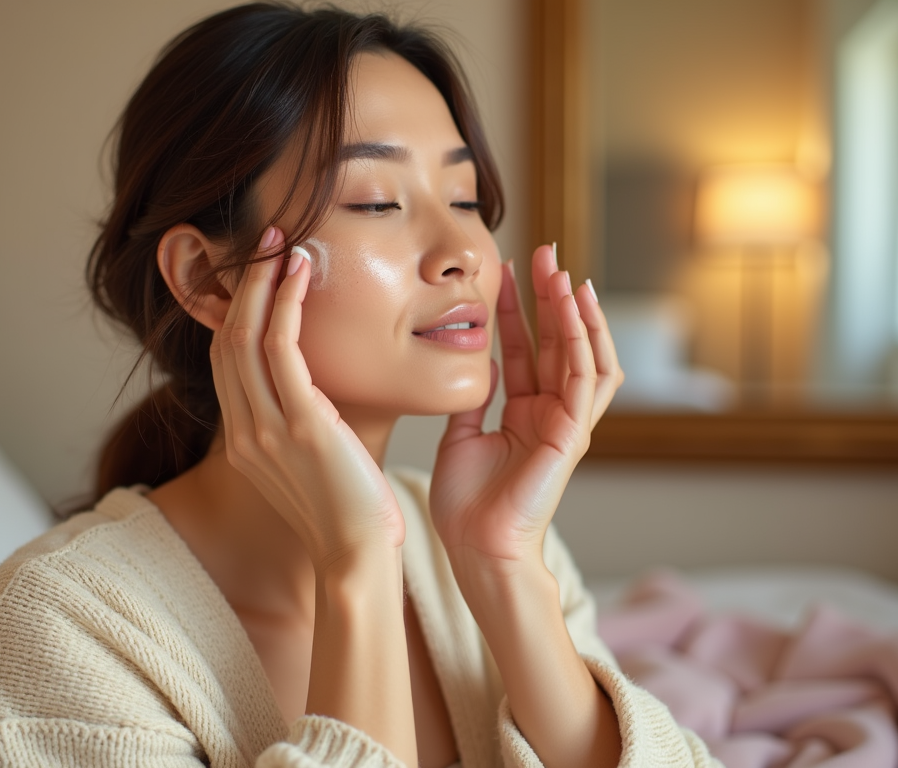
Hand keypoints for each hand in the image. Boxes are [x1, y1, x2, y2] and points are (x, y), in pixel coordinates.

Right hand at [209, 227, 403, 570]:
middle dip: (243, 286)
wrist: (359, 557)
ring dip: (261, 284)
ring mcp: (265, 430)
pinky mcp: (299, 425)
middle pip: (226, 341)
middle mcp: (244, 432)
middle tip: (265, 242)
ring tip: (282, 244)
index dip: (237, 311)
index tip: (259, 275)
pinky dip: (285, 304)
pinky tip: (299, 275)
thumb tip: (317, 390)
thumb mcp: (312, 463)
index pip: (227, 362)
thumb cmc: (349, 512)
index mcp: (244, 442)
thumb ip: (302, 424)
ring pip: (245, 336)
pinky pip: (280, 348)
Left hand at [429, 245, 622, 572]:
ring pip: (582, 355)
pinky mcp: (573, 437)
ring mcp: (566, 424)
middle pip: (558, 343)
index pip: (525, 348)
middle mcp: (550, 413)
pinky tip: (576, 311)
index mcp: (524, 412)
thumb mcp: (461, 438)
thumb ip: (472, 402)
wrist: (475, 549)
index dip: (518, 309)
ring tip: (564, 273)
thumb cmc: (466, 505)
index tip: (509, 270)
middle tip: (546, 253)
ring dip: (574, 313)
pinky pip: (585, 381)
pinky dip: (584, 344)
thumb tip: (473, 364)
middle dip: (552, 297)